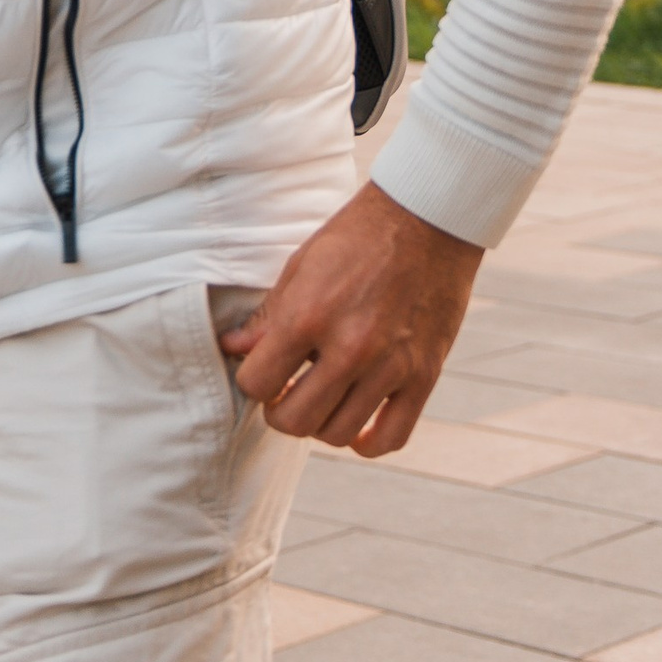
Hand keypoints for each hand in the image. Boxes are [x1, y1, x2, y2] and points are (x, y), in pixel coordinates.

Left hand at [224, 180, 483, 454]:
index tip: (262, 371)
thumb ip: (269, 315)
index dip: (252, 381)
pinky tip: (357, 425)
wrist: (427, 218)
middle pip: (294, 421)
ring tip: (322, 399)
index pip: (256, 383)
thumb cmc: (357, 236)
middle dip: (280, 411)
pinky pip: (391, 437)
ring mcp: (390, 366)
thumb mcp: (302, 265)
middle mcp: (350, 348)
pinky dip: (368, 442)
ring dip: (321, 424)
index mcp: (309, 315)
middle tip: (286, 392)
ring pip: (338, 435)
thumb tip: (234, 348)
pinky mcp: (424, 376)